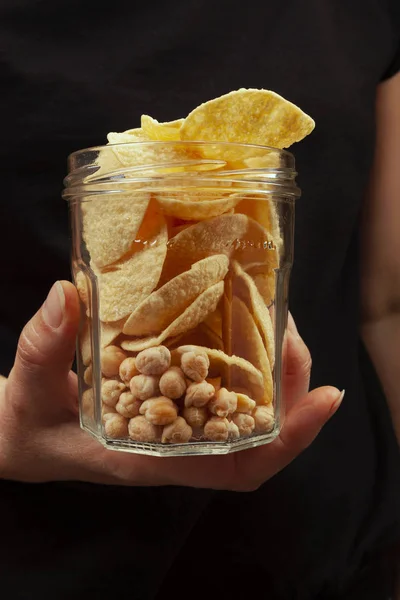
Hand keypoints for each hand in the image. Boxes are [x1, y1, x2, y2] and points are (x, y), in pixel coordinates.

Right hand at [0, 281, 342, 489]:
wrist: (19, 433)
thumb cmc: (28, 424)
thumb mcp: (29, 388)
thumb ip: (45, 346)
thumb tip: (68, 296)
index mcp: (150, 457)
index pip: (237, 465)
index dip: (287, 439)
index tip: (323, 400)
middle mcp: (173, 446)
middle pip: (256, 432)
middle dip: (288, 389)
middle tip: (292, 332)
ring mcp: (173, 424)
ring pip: (241, 408)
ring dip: (268, 370)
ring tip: (274, 320)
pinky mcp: (165, 401)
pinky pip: (214, 388)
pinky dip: (236, 361)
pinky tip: (238, 326)